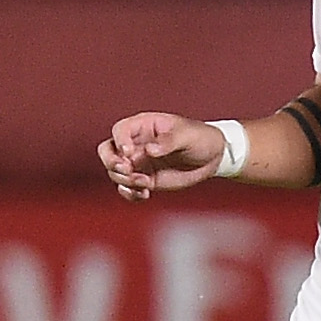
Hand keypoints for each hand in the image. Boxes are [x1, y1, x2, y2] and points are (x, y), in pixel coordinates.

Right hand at [100, 112, 224, 200]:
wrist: (213, 156)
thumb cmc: (200, 137)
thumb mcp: (187, 135)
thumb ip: (168, 141)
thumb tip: (149, 149)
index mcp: (143, 126)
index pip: (119, 131)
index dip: (120, 142)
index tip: (130, 153)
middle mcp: (136, 144)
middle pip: (107, 151)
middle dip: (111, 162)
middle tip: (127, 170)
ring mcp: (139, 163)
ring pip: (115, 172)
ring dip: (125, 181)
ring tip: (146, 184)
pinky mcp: (145, 179)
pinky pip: (127, 188)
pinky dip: (130, 194)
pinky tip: (145, 194)